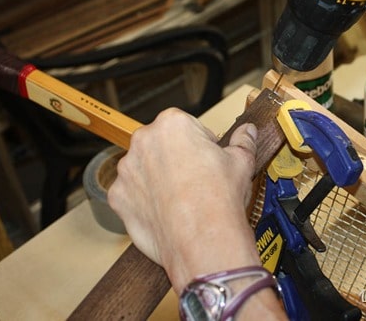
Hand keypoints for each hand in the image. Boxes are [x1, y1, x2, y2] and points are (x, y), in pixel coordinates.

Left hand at [108, 108, 259, 291]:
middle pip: (162, 145)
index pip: (187, 127)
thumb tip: (247, 131)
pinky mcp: (117, 197)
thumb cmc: (220, 199)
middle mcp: (144, 141)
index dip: (202, 146)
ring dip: (159, 179)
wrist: (203, 241)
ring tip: (182, 199)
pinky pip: (132, 194)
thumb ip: (242, 141)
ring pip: (145, 169)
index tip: (208, 162)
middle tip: (197, 181)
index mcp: (172, 124)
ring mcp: (126, 170)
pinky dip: (145, 201)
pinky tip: (166, 211)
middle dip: (177, 159)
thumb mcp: (241, 162)